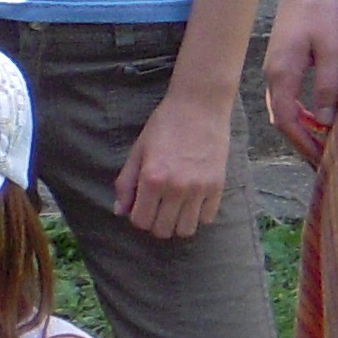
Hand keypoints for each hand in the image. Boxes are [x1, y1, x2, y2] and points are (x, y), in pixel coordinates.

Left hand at [112, 88, 232, 238]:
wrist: (199, 107)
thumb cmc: (164, 126)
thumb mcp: (138, 151)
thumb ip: (126, 183)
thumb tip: (120, 212)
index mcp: (151, 178)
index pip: (141, 221)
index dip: (138, 218)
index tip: (141, 207)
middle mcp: (176, 187)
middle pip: (163, 230)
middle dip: (156, 224)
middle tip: (157, 209)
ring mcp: (199, 188)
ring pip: (186, 230)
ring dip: (177, 224)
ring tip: (175, 208)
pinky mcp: (218, 186)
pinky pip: (208, 218)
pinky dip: (198, 215)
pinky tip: (192, 200)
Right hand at [263, 0, 337, 165]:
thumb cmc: (321, 12)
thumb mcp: (332, 50)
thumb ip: (328, 86)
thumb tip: (327, 123)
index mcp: (282, 75)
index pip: (287, 122)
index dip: (304, 144)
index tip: (322, 160)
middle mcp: (272, 75)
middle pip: (281, 121)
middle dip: (301, 143)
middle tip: (323, 160)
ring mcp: (274, 69)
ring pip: (283, 110)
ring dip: (300, 129)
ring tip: (322, 144)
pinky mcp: (281, 62)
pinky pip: (286, 98)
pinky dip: (299, 114)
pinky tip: (317, 117)